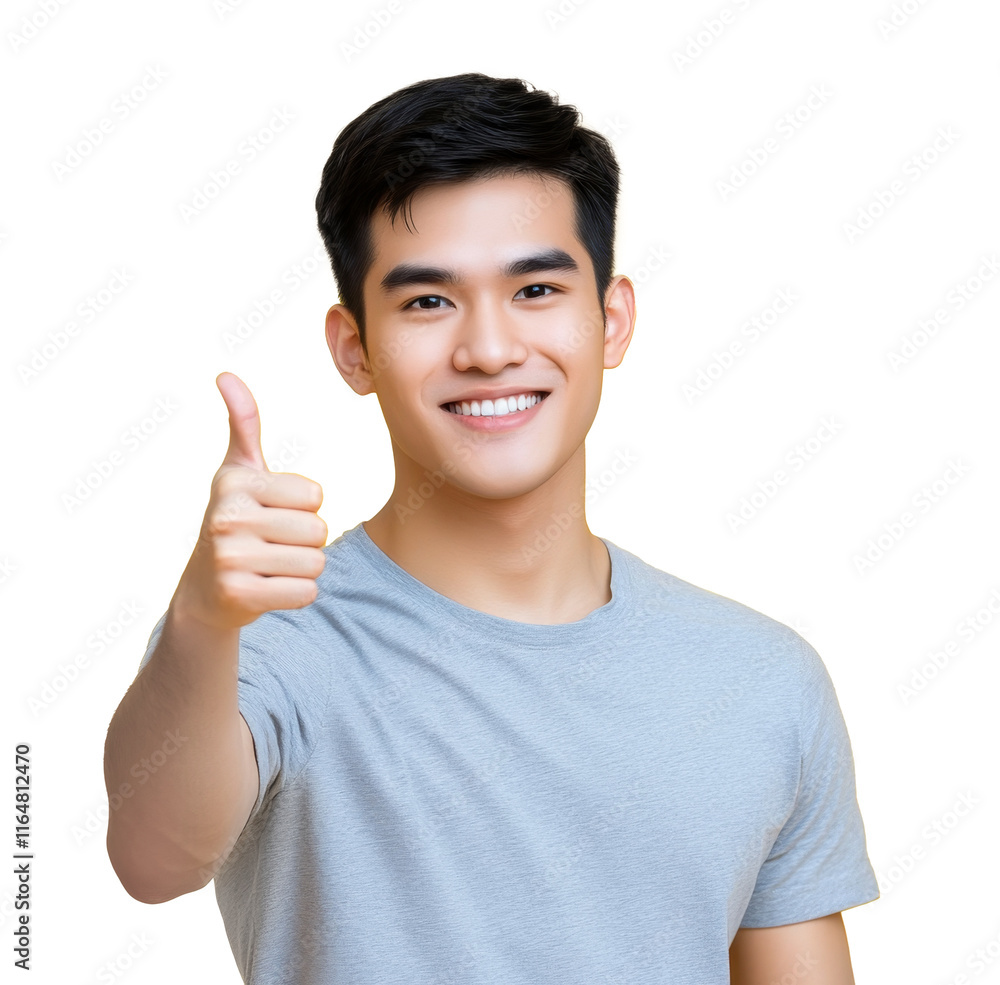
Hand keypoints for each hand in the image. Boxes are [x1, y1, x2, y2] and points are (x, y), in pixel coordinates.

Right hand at [174, 372, 327, 630]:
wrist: (204, 592)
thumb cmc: (234, 522)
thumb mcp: (238, 473)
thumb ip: (244, 425)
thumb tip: (226, 375)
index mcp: (235, 482)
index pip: (316, 496)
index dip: (304, 508)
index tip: (272, 513)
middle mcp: (226, 517)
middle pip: (318, 530)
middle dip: (305, 541)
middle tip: (271, 545)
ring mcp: (230, 559)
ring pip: (315, 563)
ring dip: (302, 569)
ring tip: (269, 566)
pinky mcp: (239, 596)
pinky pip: (306, 593)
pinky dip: (296, 595)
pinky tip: (268, 589)